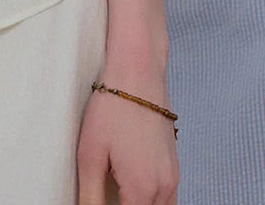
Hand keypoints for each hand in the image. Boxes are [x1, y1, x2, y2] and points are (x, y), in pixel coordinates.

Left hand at [76, 78, 179, 204]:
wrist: (138, 71)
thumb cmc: (112, 107)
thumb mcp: (90, 154)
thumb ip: (90, 196)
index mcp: (142, 189)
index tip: (98, 200)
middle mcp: (164, 188)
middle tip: (106, 192)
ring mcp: (173, 177)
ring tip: (117, 190)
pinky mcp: (174, 166)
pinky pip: (167, 198)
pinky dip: (150, 200)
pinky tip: (130, 185)